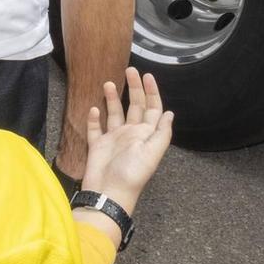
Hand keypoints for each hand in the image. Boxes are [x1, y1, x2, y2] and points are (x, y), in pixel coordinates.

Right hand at [79, 68, 173, 215]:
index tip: (147, 75)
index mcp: (145, 135)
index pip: (152, 109)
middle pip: (134, 106)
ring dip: (113, 98)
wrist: (108, 193)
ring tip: (109, 83)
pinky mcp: (97, 146)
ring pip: (114, 113)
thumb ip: (161, 133)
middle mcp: (131, 134)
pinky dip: (94, 118)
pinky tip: (93, 108)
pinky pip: (95, 128)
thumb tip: (169, 113)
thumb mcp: (151, 153)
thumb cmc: (131, 174)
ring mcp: (113, 139)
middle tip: (130, 70)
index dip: (151, 92)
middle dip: (133, 88)